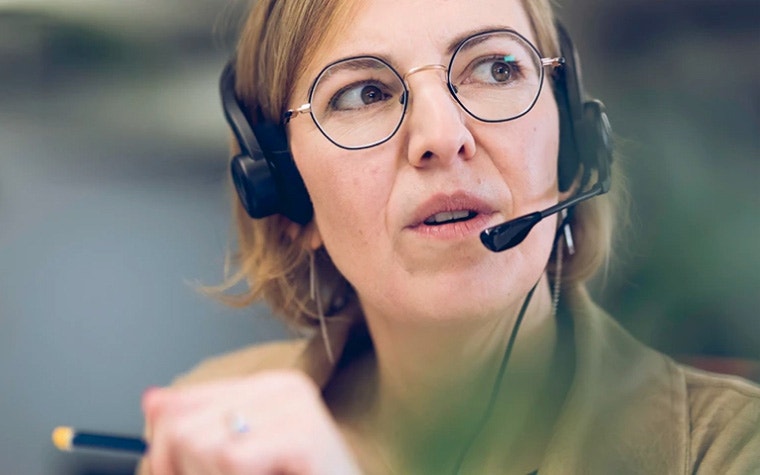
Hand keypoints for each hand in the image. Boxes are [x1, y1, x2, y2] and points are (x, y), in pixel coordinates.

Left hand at [141, 370, 360, 474]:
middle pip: (180, 425)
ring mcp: (298, 407)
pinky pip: (232, 459)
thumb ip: (195, 431)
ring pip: (200, 444)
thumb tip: (152, 400)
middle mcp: (283, 387)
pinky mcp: (306, 436)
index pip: (179, 405)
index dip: (163, 454)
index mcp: (266, 388)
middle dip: (181, 474)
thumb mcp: (234, 462)